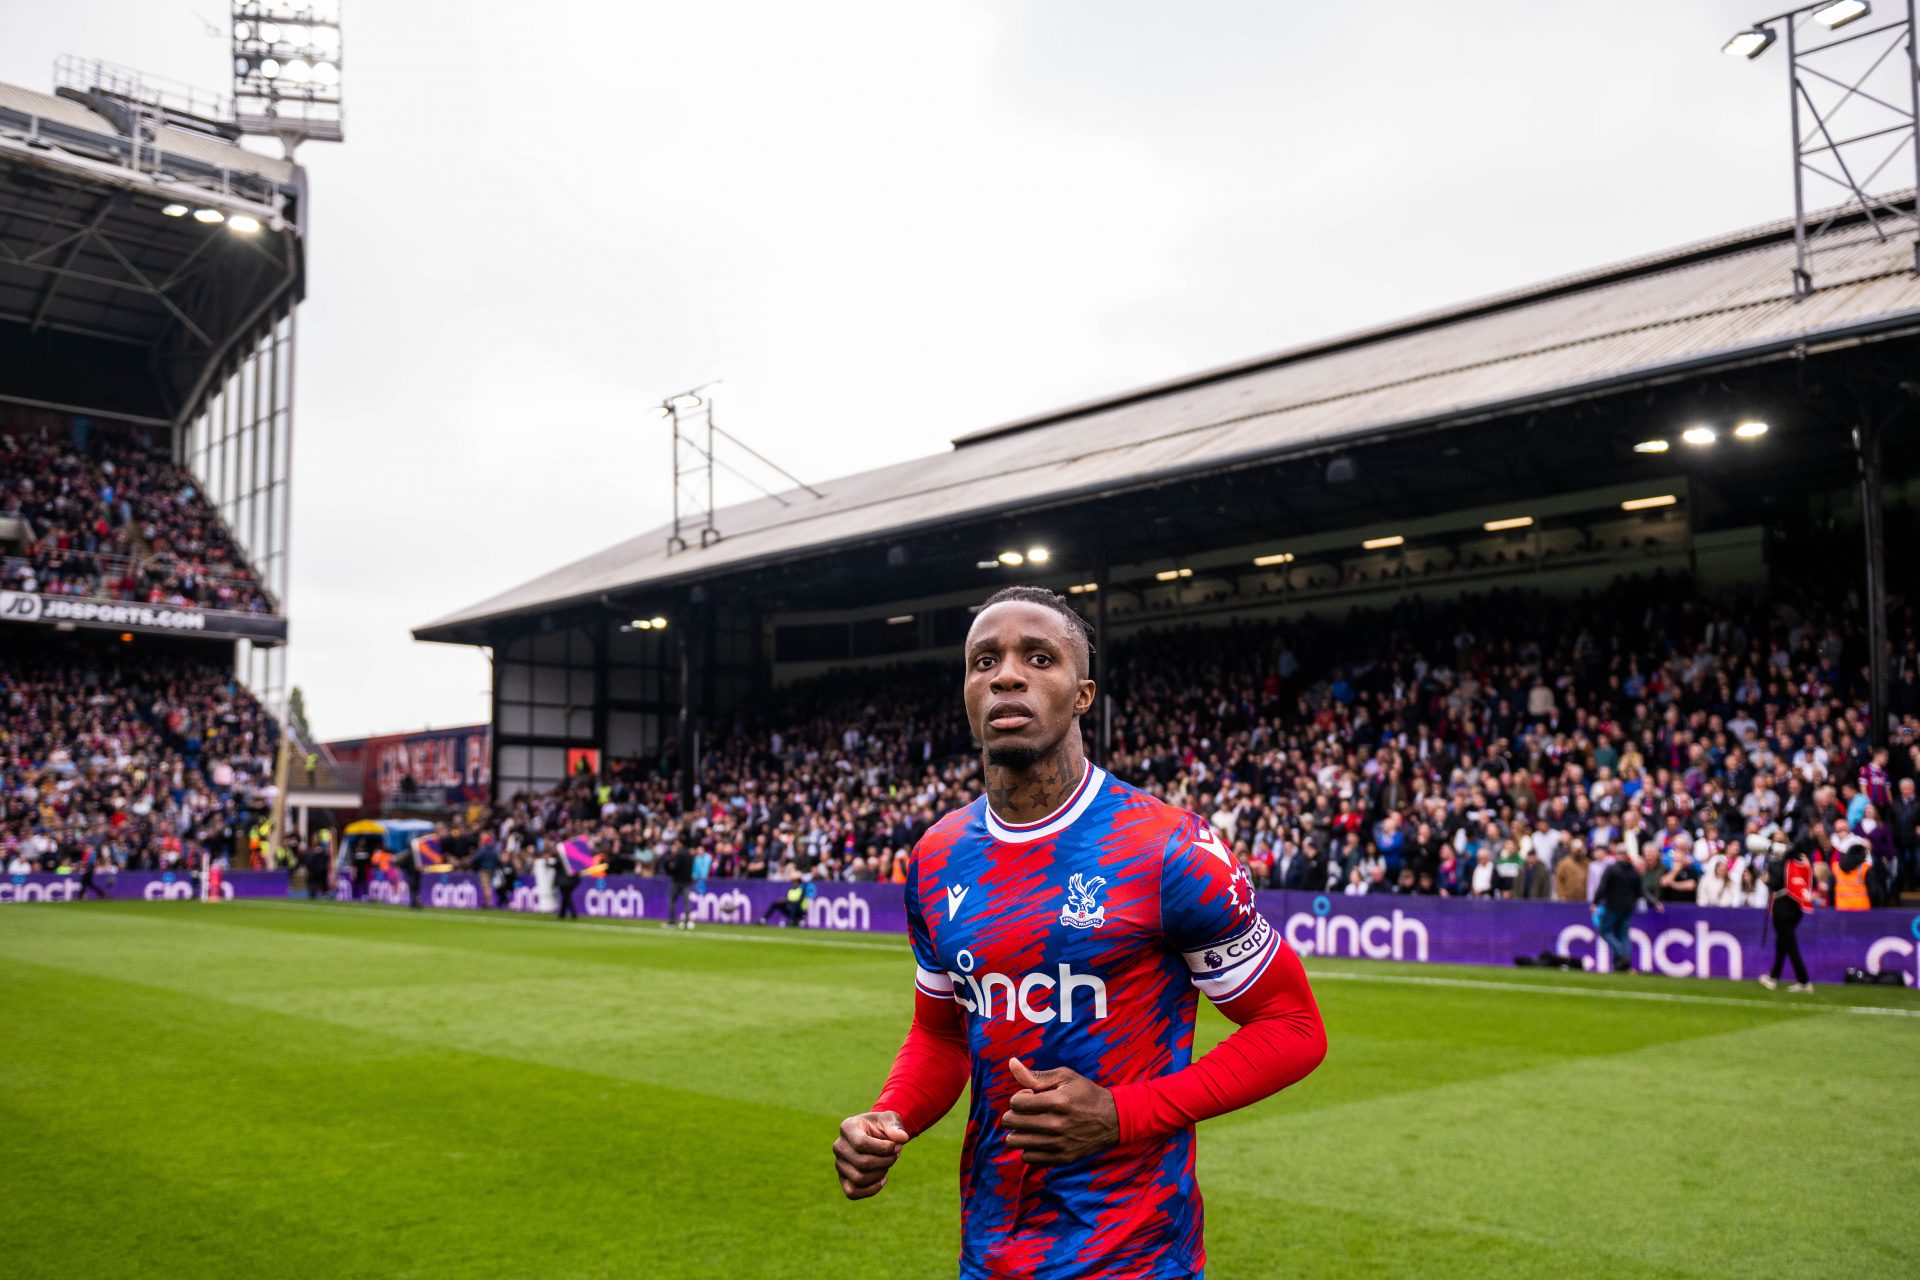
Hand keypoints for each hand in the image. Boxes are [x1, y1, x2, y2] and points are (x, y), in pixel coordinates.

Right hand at [834, 1110, 909, 1199]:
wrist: (876, 1134)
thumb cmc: (882, 1125)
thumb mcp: (890, 1119)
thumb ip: (895, 1127)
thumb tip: (903, 1138)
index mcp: (847, 1127)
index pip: (861, 1144)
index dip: (883, 1148)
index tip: (898, 1146)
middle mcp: (839, 1146)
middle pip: (862, 1163)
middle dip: (885, 1161)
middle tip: (896, 1155)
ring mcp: (839, 1164)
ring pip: (858, 1178)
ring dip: (880, 1174)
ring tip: (888, 1164)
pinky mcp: (843, 1179)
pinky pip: (852, 1192)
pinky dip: (871, 1189)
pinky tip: (883, 1179)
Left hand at [999, 1057, 1118, 1166]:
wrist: (1113, 1120)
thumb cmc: (1085, 1094)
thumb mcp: (1065, 1077)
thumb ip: (1036, 1075)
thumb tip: (1011, 1063)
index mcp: (1058, 1101)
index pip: (1016, 1103)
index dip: (1018, 1098)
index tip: (1029, 1097)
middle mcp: (1057, 1124)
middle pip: (1012, 1122)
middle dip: (1013, 1114)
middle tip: (1026, 1112)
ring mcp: (1059, 1144)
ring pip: (1016, 1142)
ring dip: (1018, 1132)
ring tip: (1029, 1126)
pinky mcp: (1062, 1158)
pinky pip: (1028, 1157)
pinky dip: (1028, 1147)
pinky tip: (1038, 1138)